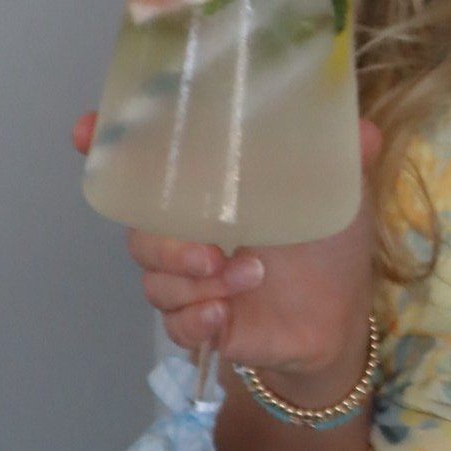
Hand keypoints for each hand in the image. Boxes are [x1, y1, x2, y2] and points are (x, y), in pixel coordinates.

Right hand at [71, 111, 380, 379]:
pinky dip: (195, 319)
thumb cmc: (329, 246)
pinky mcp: (197, 322)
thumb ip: (345, 160)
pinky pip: (173, 322)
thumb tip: (364, 128)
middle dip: (164, 242)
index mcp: (210, 189)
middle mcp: (187, 229)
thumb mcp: (341, 196)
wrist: (338, 320)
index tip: (86, 132)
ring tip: (249, 280)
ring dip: (195, 283)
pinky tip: (223, 317)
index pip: (144, 162)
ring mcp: (188, 277)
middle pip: (136, 228)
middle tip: (209, 252)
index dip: (106, 145)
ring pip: (153, 278)